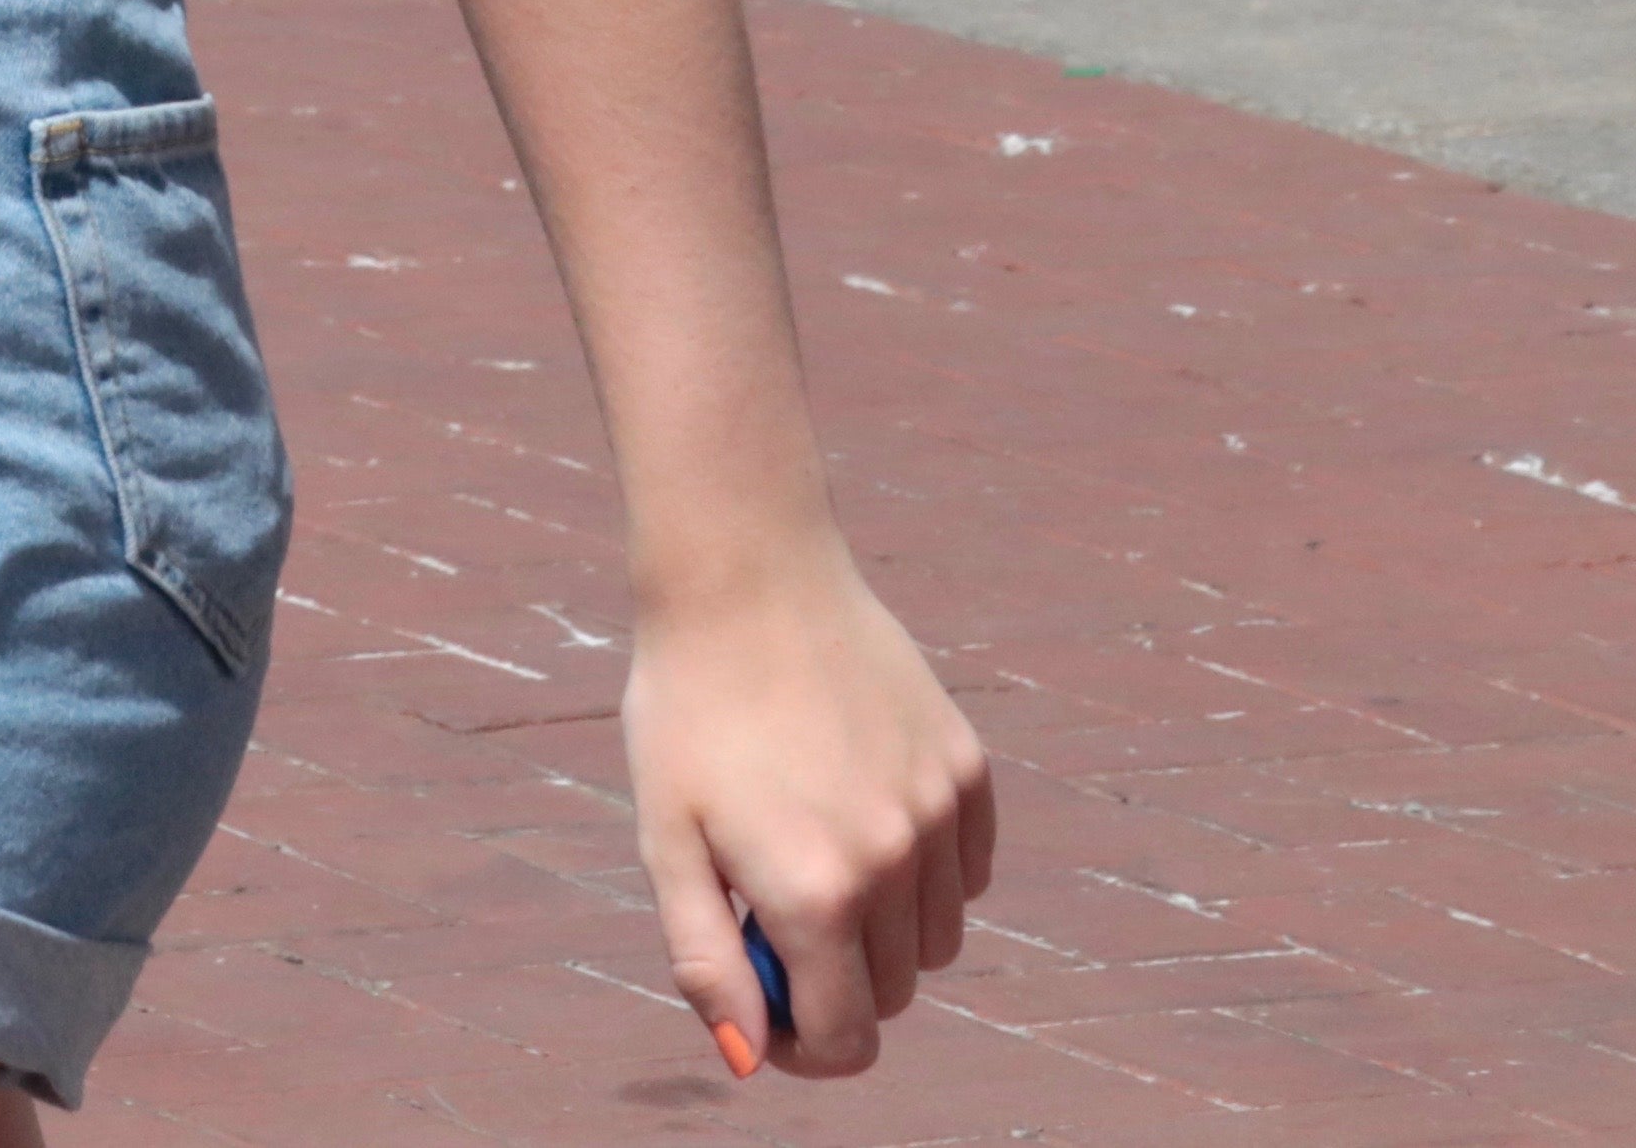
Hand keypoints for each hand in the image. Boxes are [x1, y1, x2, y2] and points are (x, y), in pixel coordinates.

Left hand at [619, 540, 993, 1080]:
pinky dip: (923, 872)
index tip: (765, 1010)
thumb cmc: (687, 711)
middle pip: (893, 994)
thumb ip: (706, 958)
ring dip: (882, 929)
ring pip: (937, 939)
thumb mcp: (666, 838)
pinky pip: (966, 871)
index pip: (847, 1039)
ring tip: (809, 848)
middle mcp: (893, 861)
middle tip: (766, 908)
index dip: (802, 1046)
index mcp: (814, 892)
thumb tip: (746, 1057)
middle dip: (834, 980)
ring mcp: (940, 813)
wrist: (745, 578)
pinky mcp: (969, 768)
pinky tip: (860, 810)